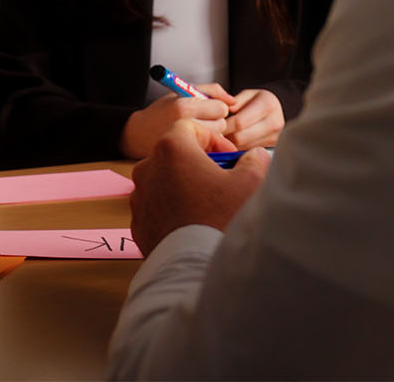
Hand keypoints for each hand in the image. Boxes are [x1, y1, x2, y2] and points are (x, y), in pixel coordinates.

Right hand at [119, 83, 232, 158]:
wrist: (137, 135)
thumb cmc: (160, 112)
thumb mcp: (181, 92)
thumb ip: (210, 91)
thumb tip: (233, 100)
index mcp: (184, 107)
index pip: (221, 108)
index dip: (216, 107)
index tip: (207, 108)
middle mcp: (186, 126)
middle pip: (223, 124)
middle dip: (216, 121)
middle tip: (200, 119)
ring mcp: (187, 144)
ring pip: (219, 138)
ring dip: (213, 134)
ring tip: (195, 131)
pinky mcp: (188, 158)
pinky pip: (211, 151)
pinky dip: (207, 147)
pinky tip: (195, 143)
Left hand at [129, 119, 269, 254]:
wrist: (195, 265)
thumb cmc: (220, 219)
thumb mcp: (248, 184)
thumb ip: (253, 162)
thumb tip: (256, 156)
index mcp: (171, 149)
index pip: (189, 127)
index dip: (212, 139)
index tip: (228, 157)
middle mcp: (147, 167)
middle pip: (175, 153)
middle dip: (199, 162)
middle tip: (221, 179)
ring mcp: (139, 195)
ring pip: (163, 179)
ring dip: (184, 185)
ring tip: (208, 203)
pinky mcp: (137, 221)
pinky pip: (156, 205)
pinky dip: (172, 208)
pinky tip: (193, 222)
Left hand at [214, 88, 284, 150]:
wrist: (274, 111)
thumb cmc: (256, 101)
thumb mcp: (245, 94)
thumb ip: (234, 102)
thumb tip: (223, 111)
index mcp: (268, 104)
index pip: (239, 121)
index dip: (222, 126)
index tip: (212, 126)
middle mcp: (275, 122)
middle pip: (240, 137)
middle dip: (224, 136)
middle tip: (214, 134)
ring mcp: (275, 137)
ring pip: (243, 147)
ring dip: (230, 145)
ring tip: (223, 137)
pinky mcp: (272, 148)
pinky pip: (248, 152)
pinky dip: (237, 149)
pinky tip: (233, 142)